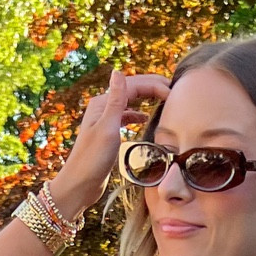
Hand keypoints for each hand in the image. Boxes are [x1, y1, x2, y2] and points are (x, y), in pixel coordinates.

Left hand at [50, 66, 171, 220]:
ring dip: (147, 98)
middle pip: (132, 90)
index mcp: (102, 103)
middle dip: (152, 87)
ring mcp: (105, 120)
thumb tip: (118, 71)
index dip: (154, 85)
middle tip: (175, 89)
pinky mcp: (108, 134)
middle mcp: (103, 108)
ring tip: (165, 100)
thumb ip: (116, 101)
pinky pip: (126, 117)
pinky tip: (146, 118)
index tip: (173, 92)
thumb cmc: (92, 159)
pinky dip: (138, 114)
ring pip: (130, 102)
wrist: (80, 185)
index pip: (132, 85)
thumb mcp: (107, 128)